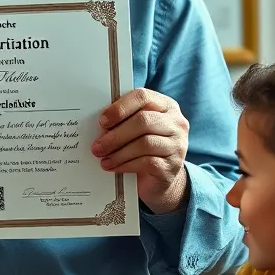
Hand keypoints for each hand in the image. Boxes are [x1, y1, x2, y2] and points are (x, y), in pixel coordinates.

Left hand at [93, 90, 188, 213]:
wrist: (161, 178)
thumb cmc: (144, 148)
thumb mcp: (137, 129)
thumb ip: (125, 119)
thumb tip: (100, 122)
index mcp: (165, 105)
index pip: (142, 97)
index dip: (120, 108)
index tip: (102, 121)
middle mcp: (176, 123)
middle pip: (143, 121)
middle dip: (116, 134)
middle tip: (97, 146)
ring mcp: (177, 144)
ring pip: (145, 143)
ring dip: (118, 152)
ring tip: (103, 158)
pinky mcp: (172, 166)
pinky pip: (147, 163)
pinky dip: (125, 165)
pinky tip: (113, 167)